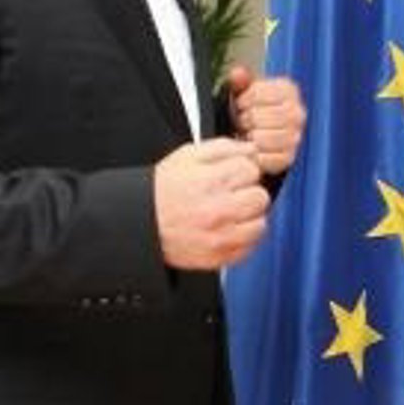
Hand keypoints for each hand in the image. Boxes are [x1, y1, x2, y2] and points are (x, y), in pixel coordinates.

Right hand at [152, 137, 269, 269]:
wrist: (143, 224)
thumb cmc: (163, 191)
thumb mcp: (186, 157)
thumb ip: (223, 148)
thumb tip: (251, 150)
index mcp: (211, 181)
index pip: (251, 170)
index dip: (243, 170)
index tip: (233, 176)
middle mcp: (218, 210)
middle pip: (260, 198)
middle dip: (249, 193)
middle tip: (233, 195)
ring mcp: (221, 237)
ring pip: (260, 224)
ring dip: (249, 218)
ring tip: (230, 214)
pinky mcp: (220, 256)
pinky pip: (250, 248)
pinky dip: (243, 239)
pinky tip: (227, 230)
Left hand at [227, 65, 306, 175]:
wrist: (259, 134)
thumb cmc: (252, 109)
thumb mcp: (245, 90)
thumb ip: (240, 80)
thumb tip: (238, 73)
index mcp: (288, 90)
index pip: (258, 94)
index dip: (243, 100)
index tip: (241, 105)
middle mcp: (297, 113)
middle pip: (258, 117)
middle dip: (245, 120)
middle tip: (242, 122)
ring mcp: (296, 136)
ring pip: (262, 139)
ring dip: (249, 138)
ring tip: (248, 134)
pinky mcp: (289, 157)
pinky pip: (266, 158)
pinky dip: (255, 155)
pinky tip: (253, 148)